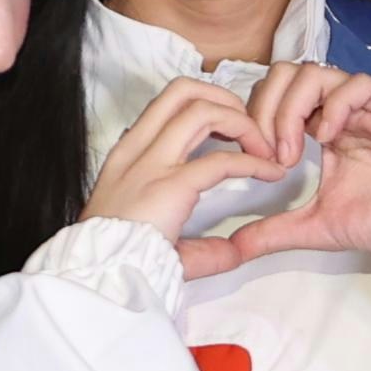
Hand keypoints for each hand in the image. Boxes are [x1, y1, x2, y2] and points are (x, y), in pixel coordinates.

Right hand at [83, 77, 287, 250]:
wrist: (100, 279)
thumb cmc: (120, 263)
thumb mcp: (156, 239)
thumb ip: (199, 243)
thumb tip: (234, 251)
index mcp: (128, 156)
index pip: (168, 106)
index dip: (206, 107)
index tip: (231, 133)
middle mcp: (137, 150)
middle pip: (183, 91)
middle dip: (225, 98)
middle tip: (251, 127)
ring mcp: (152, 164)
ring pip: (201, 109)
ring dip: (242, 122)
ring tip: (264, 147)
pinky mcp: (171, 185)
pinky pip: (222, 160)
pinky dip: (255, 161)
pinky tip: (271, 172)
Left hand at [185, 66, 370, 274]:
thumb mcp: (317, 226)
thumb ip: (273, 230)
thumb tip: (229, 249)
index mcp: (323, 126)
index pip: (274, 94)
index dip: (253, 120)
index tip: (254, 163)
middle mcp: (343, 109)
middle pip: (287, 73)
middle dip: (264, 110)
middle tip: (267, 155)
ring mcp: (370, 106)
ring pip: (317, 73)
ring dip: (291, 110)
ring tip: (290, 153)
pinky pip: (359, 85)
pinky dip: (333, 107)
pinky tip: (325, 141)